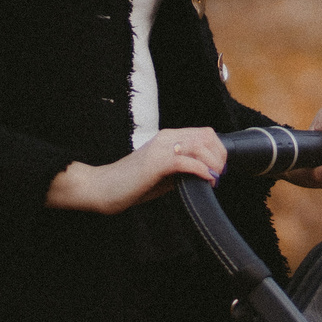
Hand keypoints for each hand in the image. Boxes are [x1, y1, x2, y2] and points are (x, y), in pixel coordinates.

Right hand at [46, 127, 224, 213]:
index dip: (218, 150)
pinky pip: (186, 161)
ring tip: (213, 179)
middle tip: (218, 175)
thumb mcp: (164, 175)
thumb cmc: (131, 184)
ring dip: (213, 164)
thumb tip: (205, 174)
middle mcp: (166, 138)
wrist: (102, 188)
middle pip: (207, 136)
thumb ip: (183, 171)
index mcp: (168, 138)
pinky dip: (201, 170)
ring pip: (200, 145)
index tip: (219, 169)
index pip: (204, 134)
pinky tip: (205, 180)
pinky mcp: (155, 162)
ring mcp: (160, 148)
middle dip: (219, 156)